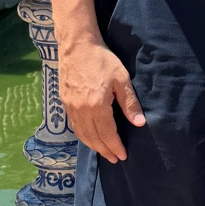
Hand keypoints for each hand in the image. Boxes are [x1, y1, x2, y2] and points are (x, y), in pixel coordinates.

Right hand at [58, 38, 145, 161]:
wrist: (77, 46)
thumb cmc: (102, 60)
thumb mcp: (122, 79)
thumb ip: (130, 103)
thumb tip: (139, 123)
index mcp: (96, 105)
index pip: (107, 134)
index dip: (115, 146)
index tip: (123, 156)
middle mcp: (81, 110)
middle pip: (93, 138)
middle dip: (105, 150)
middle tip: (115, 159)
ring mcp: (71, 107)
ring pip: (82, 134)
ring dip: (93, 146)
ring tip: (104, 152)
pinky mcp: (65, 103)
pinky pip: (74, 126)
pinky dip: (83, 136)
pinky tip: (90, 138)